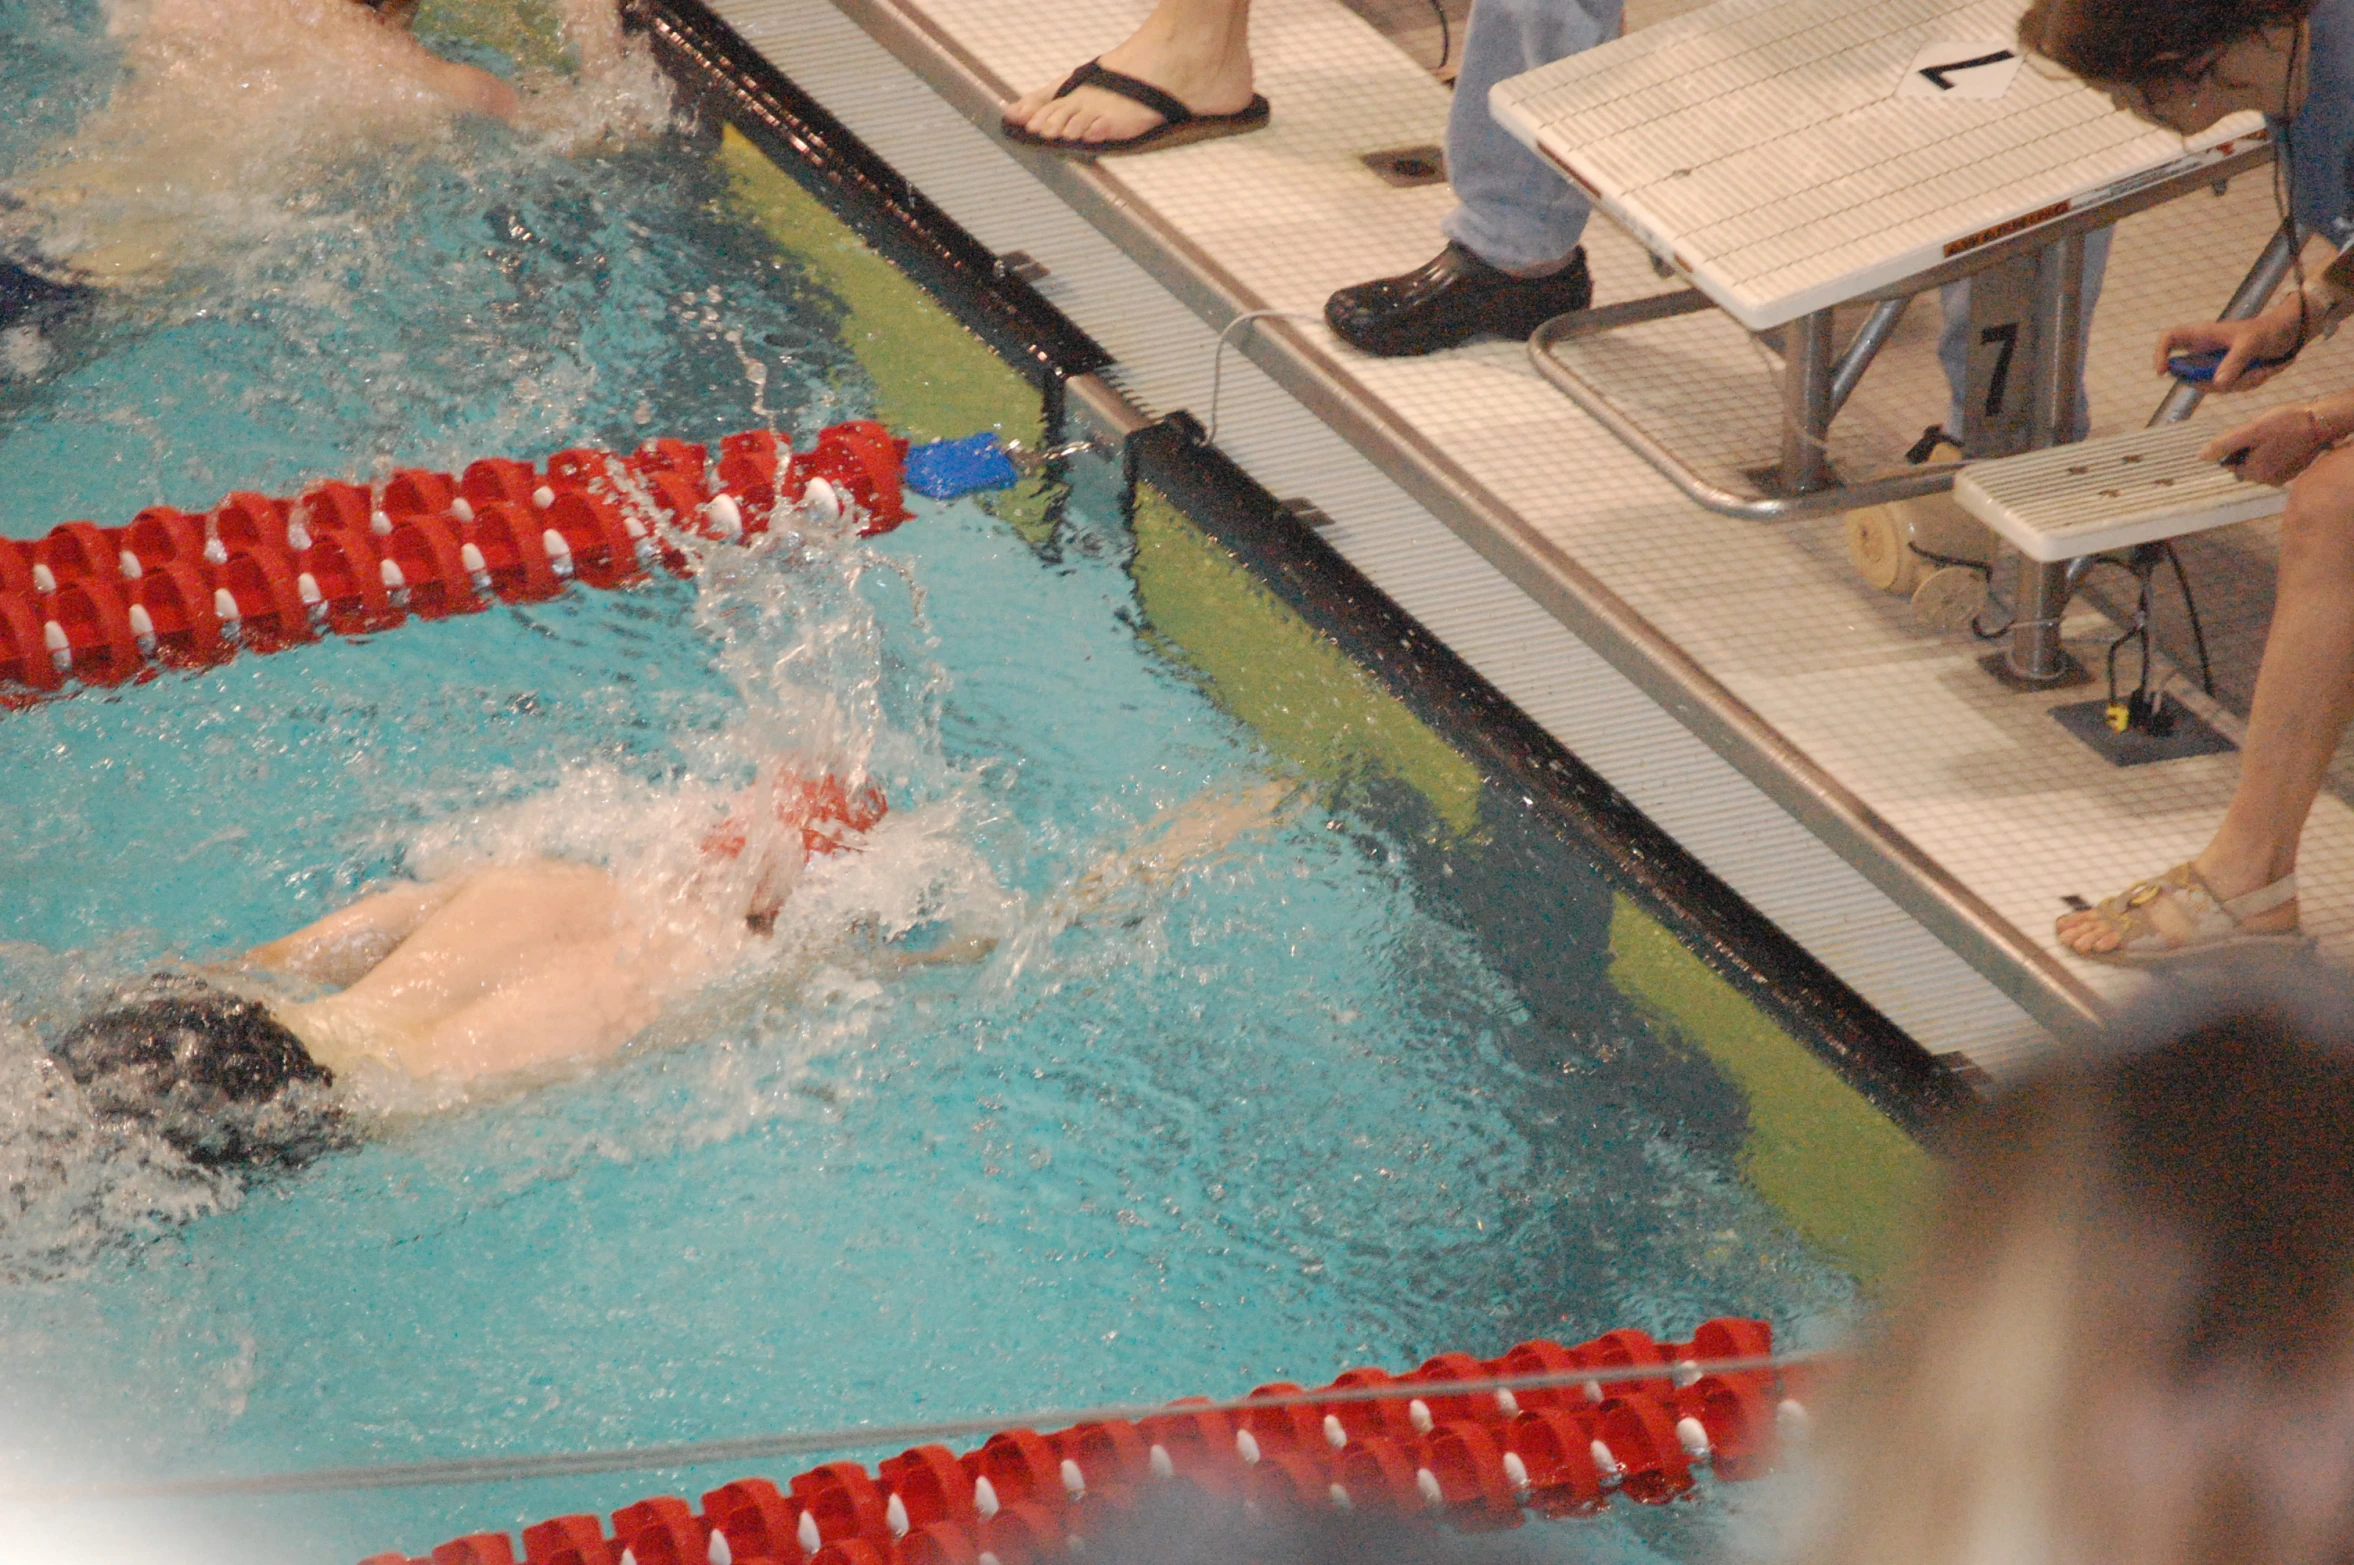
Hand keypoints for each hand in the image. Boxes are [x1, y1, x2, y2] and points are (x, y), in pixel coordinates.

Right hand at [2154, 304, 2306, 390]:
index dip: (2159, 354)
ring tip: (2262, 369)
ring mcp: (2213, 364)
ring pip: (2212, 385)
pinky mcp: (2225, 374)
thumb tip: (2218, 384)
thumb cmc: (2267, 331)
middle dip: (2217, 381)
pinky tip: (2262, 372)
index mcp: (2202, 335)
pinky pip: (2227, 389)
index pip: (2168, 339)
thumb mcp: (2252, 343)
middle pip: (2191, 374)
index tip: (2163, 372)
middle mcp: (2203, 350)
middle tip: (2245, 375)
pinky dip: (2247, 384)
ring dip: (2240, 383)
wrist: (2288, 335)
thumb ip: (2235, 362)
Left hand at [2202, 405, 2329, 486]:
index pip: (2230, 463)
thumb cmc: (2286, 424)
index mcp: (2254, 473)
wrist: (2321, 422)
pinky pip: (2274, 462)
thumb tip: (2200, 457)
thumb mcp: (2251, 431)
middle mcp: (2267, 481)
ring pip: (2259, 462)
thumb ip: (2225, 444)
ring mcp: (2281, 477)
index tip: (2250, 434)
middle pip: (2245, 463)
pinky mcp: (2292, 471)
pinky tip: (2284, 440)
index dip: (2236, 447)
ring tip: (2275, 435)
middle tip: (2264, 433)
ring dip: (2261, 450)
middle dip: (2248, 449)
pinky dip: (2275, 452)